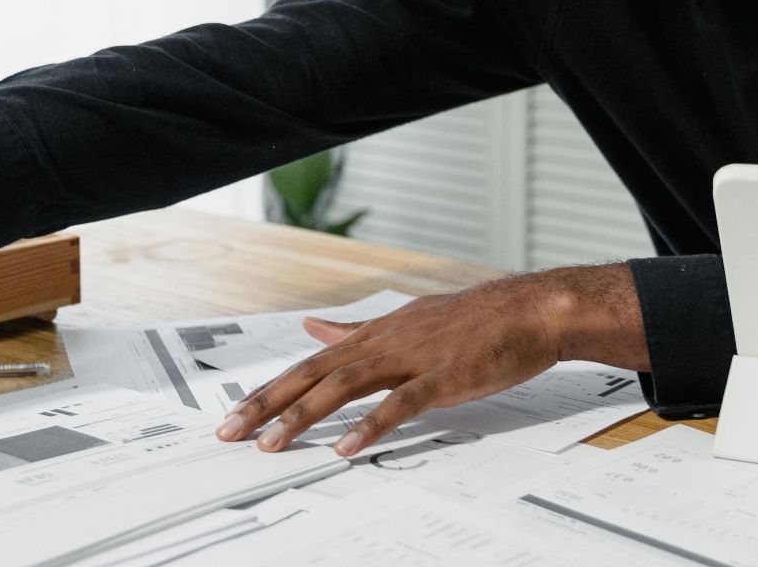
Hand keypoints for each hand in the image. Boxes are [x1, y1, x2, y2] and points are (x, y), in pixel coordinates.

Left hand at [214, 264, 646, 456]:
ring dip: (303, 416)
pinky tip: (345, 447)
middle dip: (266, 403)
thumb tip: (314, 329)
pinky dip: (369, 426)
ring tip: (271, 444)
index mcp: (375, 333)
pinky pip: (398, 405)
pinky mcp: (441, 378)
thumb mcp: (406, 318)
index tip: (235, 413)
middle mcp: (384, 342)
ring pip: (344, 387)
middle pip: (313, 373)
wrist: (530, 310)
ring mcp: (411, 359)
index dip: (270, 388)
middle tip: (228, 431)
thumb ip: (357, 330)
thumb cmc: (475, 320)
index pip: (310, 363)